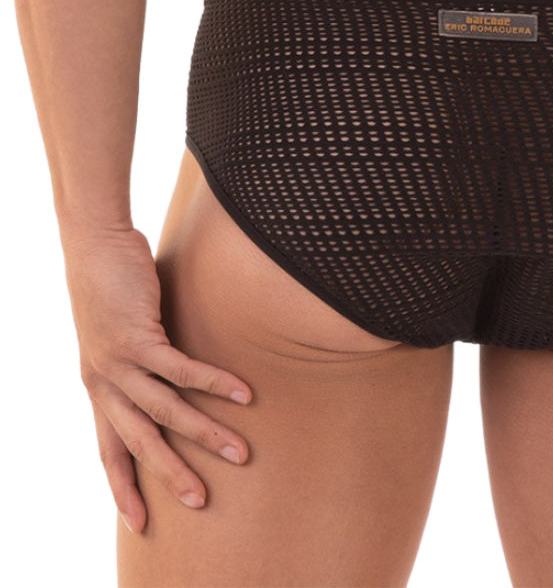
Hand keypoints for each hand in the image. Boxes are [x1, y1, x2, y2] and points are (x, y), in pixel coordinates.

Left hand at [62, 224, 253, 534]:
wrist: (94, 245)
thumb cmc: (113, 283)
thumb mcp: (121, 333)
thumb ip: (142, 359)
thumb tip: (176, 371)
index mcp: (98, 388)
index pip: (108, 450)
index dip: (123, 488)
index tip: (141, 523)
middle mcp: (103, 384)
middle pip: (139, 443)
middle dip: (171, 475)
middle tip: (202, 502)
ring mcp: (118, 363)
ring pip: (164, 412)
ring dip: (205, 434)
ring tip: (240, 452)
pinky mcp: (137, 338)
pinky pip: (181, 369)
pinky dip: (214, 383)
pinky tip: (243, 393)